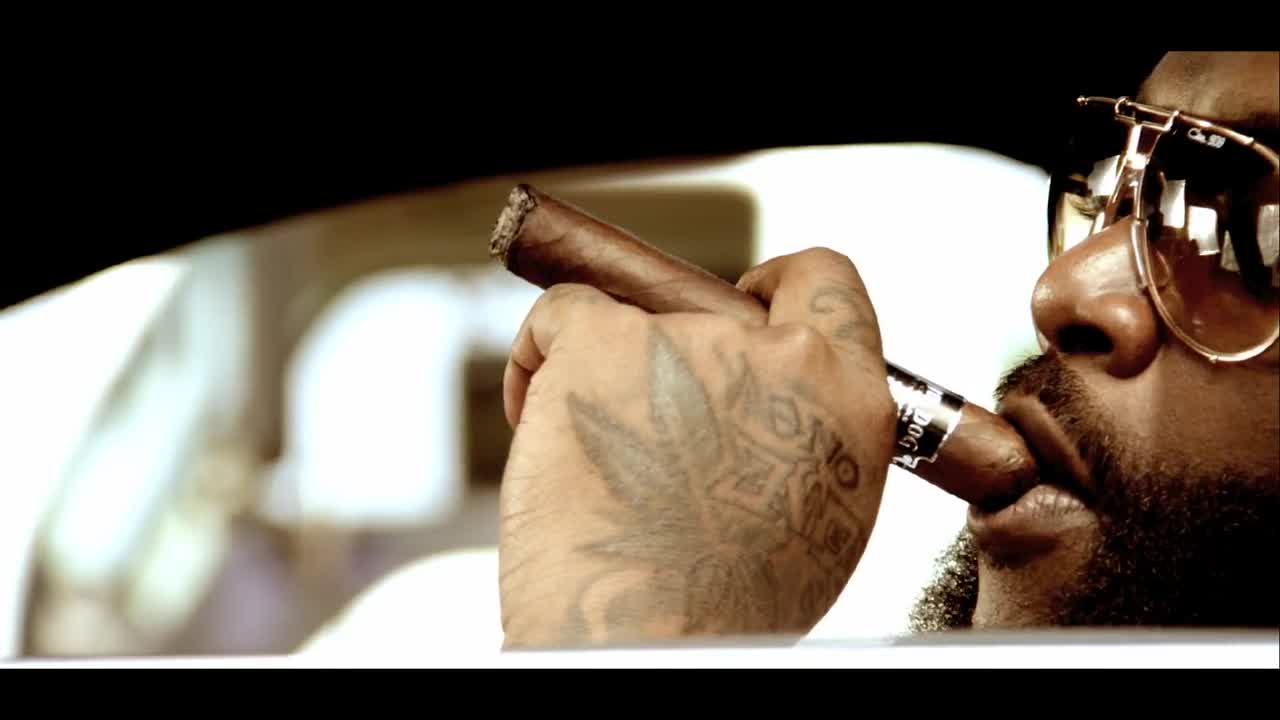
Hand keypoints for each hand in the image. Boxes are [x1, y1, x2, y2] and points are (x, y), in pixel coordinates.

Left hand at [497, 248, 896, 647]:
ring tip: (594, 459)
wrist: (644, 646)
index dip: (780, 284)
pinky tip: (534, 418)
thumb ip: (804, 437)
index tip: (745, 295)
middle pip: (717, 306)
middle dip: (677, 346)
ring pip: (631, 314)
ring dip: (606, 369)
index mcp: (847, 400)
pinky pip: (560, 315)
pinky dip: (538, 358)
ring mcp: (690, 341)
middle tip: (646, 404)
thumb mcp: (814, 519)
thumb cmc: (715, 609)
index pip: (828, 286)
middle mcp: (780, 358)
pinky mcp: (602, 341)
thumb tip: (763, 398)